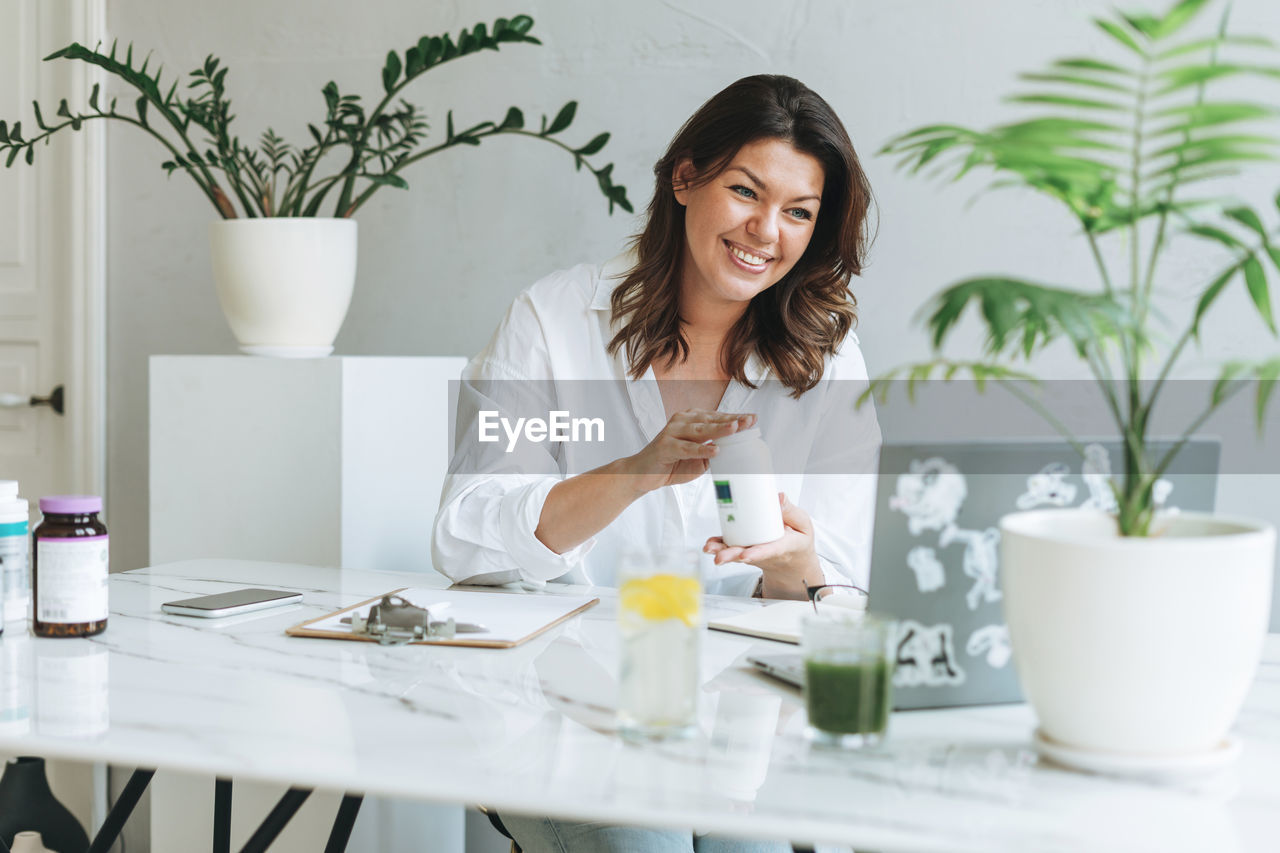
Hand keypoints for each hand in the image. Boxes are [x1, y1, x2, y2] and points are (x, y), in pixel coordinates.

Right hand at [620, 409, 755, 495]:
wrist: (642, 474)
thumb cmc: (671, 464)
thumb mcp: (697, 459)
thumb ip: (712, 452)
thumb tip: (735, 452)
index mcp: (691, 420)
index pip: (717, 417)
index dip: (735, 418)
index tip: (753, 419)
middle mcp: (681, 421)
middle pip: (711, 420)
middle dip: (732, 421)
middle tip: (750, 421)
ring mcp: (671, 432)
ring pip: (700, 430)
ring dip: (718, 429)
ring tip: (735, 429)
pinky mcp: (664, 446)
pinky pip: (686, 448)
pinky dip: (700, 450)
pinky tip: (714, 451)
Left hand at [703, 493, 817, 599]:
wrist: (793, 563)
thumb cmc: (797, 541)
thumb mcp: (803, 526)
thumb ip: (792, 512)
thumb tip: (778, 497)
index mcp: (784, 547)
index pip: (770, 551)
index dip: (757, 553)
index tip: (745, 555)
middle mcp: (766, 554)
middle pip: (747, 556)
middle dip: (732, 556)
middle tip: (719, 557)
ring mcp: (754, 555)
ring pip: (736, 554)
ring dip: (721, 551)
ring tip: (709, 548)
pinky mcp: (745, 551)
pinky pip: (731, 550)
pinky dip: (720, 546)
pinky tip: (711, 544)